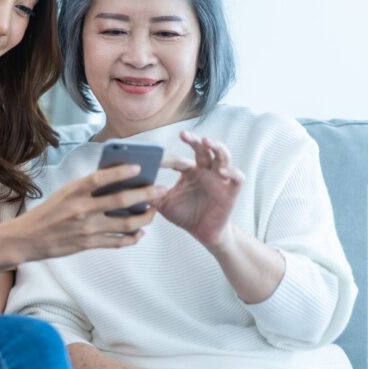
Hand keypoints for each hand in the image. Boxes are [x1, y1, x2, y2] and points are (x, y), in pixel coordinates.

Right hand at [12, 164, 166, 260]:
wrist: (28, 238)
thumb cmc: (48, 212)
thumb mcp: (64, 193)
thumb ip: (87, 188)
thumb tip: (116, 181)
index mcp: (74, 191)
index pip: (102, 178)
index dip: (122, 171)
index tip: (139, 167)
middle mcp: (82, 209)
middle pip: (121, 200)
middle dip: (146, 194)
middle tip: (160, 190)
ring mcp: (87, 228)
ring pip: (125, 223)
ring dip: (144, 218)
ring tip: (153, 212)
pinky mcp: (88, 244)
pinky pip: (117, 241)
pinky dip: (132, 238)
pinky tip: (140, 232)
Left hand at [155, 131, 244, 246]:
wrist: (204, 233)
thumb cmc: (185, 216)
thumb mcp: (165, 205)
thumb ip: (151, 195)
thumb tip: (131, 188)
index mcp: (189, 172)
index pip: (178, 160)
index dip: (167, 159)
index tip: (154, 159)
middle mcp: (205, 171)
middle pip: (203, 149)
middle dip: (194, 140)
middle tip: (184, 135)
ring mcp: (220, 179)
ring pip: (223, 156)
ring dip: (216, 148)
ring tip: (207, 143)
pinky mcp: (232, 190)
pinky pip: (237, 177)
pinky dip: (233, 171)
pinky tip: (223, 171)